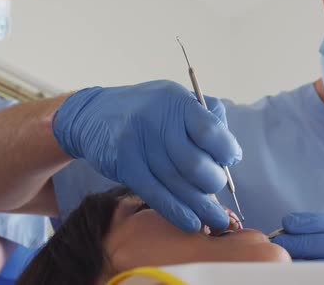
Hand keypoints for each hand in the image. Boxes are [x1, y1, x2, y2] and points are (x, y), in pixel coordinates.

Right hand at [52, 80, 241, 232]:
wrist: (92, 114)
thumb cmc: (146, 111)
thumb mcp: (176, 99)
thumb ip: (206, 118)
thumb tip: (231, 155)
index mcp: (178, 102)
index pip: (211, 132)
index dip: (226, 152)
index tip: (229, 162)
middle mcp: (158, 121)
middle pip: (196, 164)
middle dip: (212, 183)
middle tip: (215, 189)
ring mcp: (139, 144)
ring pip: (178, 185)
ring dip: (201, 207)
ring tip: (216, 221)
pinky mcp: (124, 165)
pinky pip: (156, 194)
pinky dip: (177, 212)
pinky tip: (191, 223)